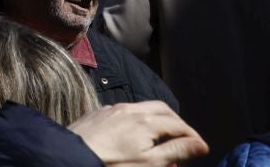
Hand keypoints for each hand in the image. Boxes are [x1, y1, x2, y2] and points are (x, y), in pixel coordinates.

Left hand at [65, 101, 206, 165]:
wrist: (69, 158)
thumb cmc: (111, 165)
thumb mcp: (150, 163)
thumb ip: (176, 151)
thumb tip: (199, 144)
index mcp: (145, 120)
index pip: (178, 124)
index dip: (192, 136)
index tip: (200, 148)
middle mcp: (129, 109)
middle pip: (162, 109)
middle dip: (176, 123)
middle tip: (184, 140)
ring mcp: (111, 110)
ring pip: (142, 108)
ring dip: (156, 120)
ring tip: (161, 140)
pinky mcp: (97, 114)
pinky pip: (123, 112)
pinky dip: (137, 120)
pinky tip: (135, 136)